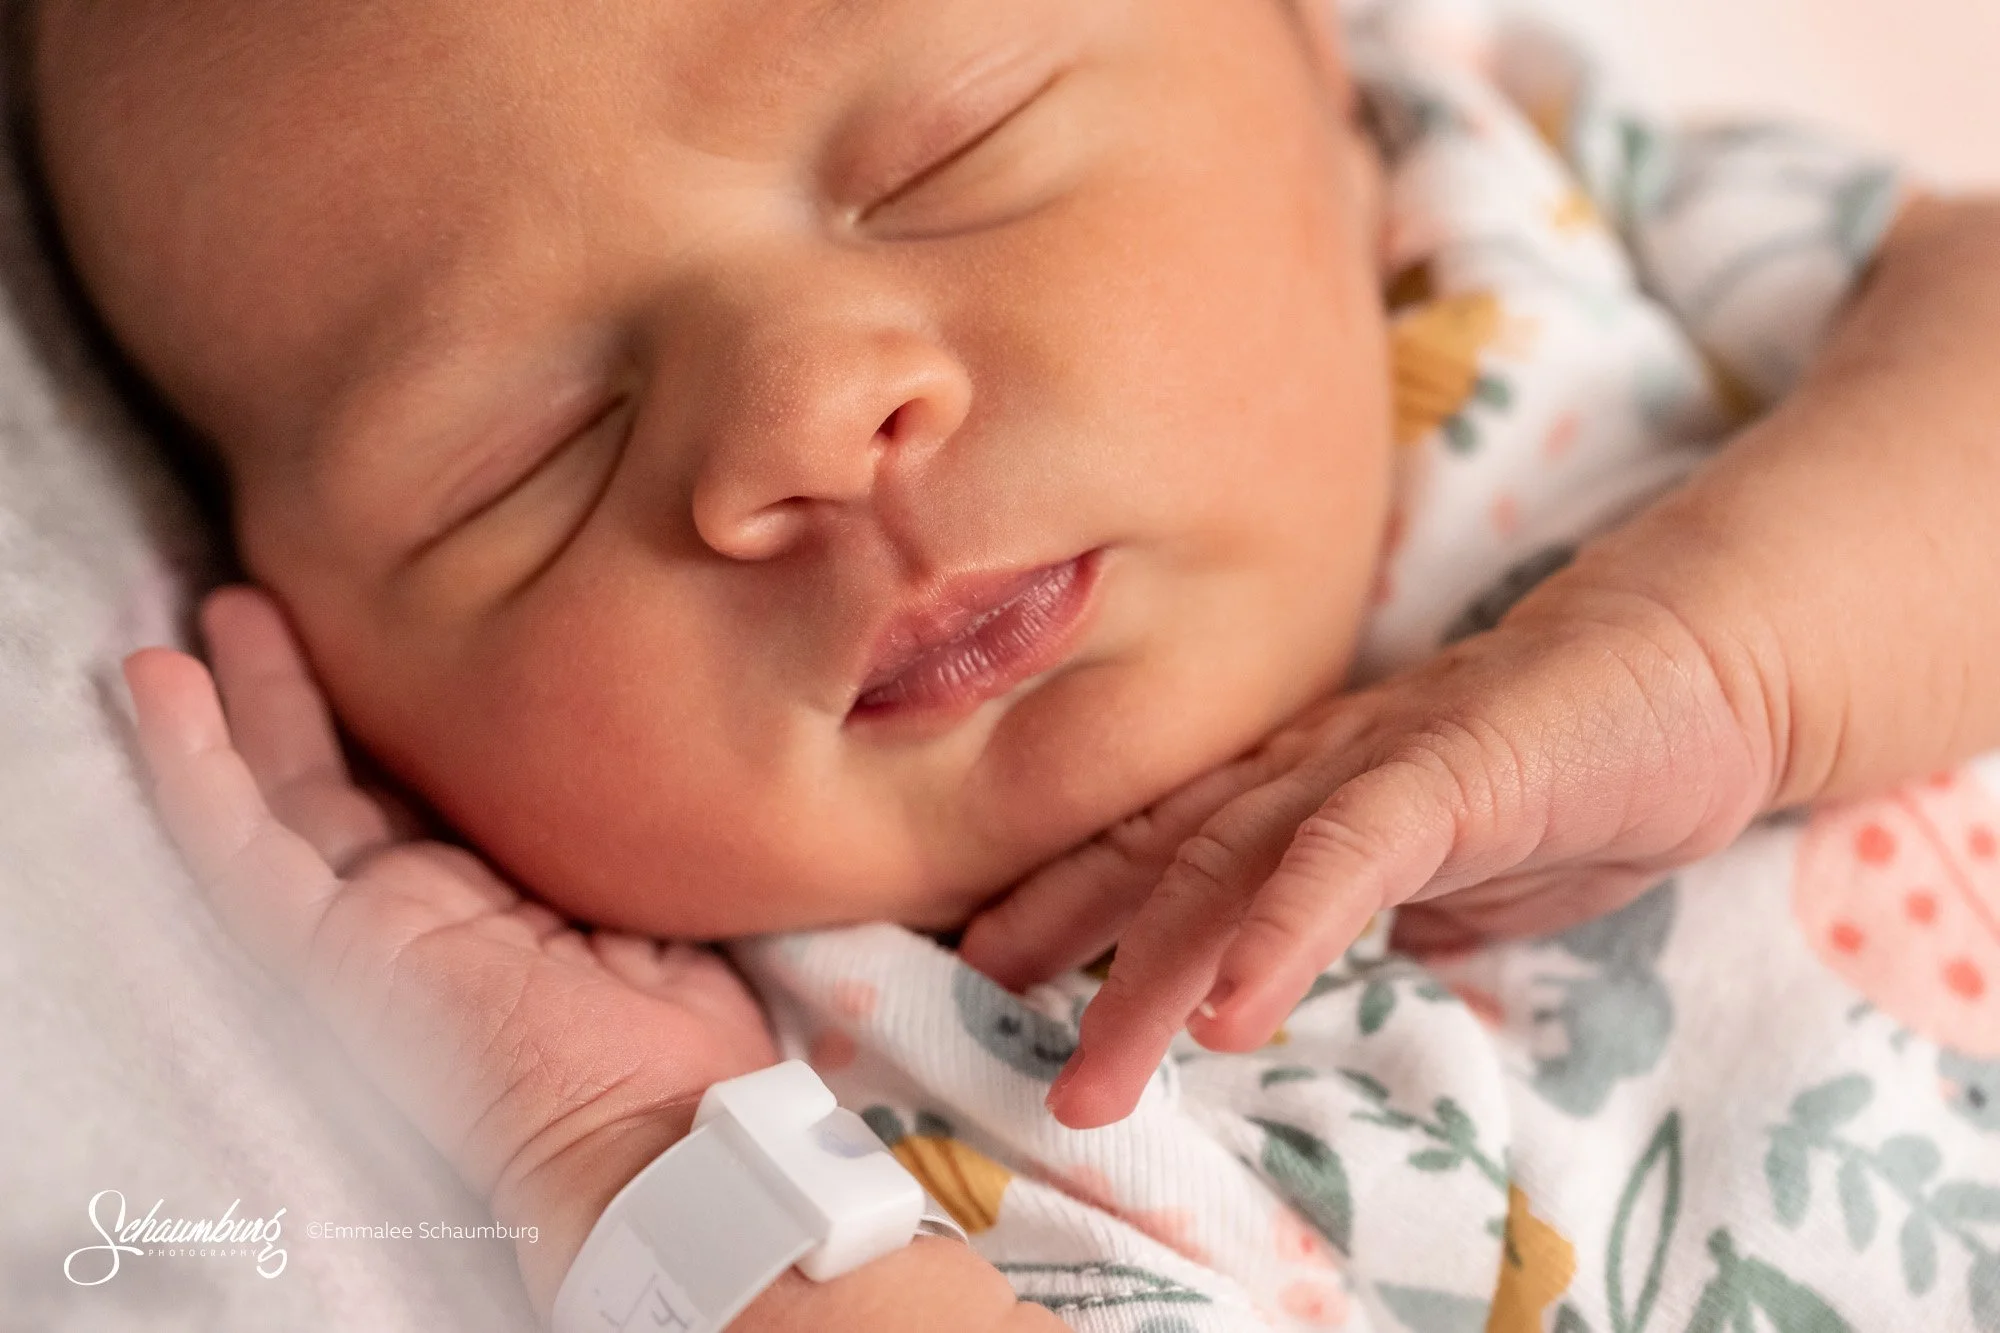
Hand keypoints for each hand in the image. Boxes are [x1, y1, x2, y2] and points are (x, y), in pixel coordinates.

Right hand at [122, 586, 777, 1314]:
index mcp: (503, 899)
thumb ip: (618, 831)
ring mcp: (372, 928)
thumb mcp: (655, 897)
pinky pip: (241, 848)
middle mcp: (428, 907)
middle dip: (310, 692)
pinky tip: (162, 686)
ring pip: (282, 800)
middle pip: (346, 783)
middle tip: (285, 599)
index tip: (413, 633)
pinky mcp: (332, 950)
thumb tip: (651, 741)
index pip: (434, 794)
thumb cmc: (684, 1036)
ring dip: (244, 702)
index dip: (408, 720)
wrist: (656, 1130)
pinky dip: (193, 765)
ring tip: (225, 609)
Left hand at [966, 573, 1779, 1128]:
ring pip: (1234, 864)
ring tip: (1094, 1071)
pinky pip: (1353, 853)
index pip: (1159, 839)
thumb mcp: (1441, 865)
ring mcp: (1376, 760)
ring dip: (1153, 973)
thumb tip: (1298, 960)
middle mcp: (1310, 764)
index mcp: (1299, 782)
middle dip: (1068, 944)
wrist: (1696, 669)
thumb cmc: (1561, 773)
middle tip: (985, 1025)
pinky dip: (1287, 930)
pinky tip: (1237, 1008)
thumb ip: (1363, 901)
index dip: (1063, 895)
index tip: (982, 961)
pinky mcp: (1456, 769)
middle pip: (1165, 858)